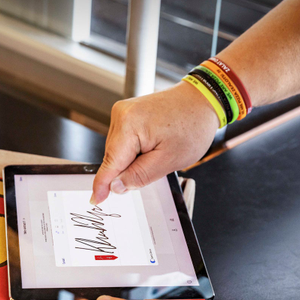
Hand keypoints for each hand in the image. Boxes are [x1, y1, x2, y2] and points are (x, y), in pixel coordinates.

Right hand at [91, 82, 219, 204]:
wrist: (202, 100)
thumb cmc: (192, 125)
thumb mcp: (169, 160)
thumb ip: (140, 176)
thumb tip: (116, 186)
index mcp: (129, 125)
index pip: (110, 163)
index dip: (103, 184)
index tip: (97, 200)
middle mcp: (121, 114)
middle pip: (114, 157)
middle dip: (129, 169)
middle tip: (156, 164)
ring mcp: (123, 112)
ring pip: (119, 151)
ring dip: (133, 159)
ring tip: (159, 150)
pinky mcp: (128, 113)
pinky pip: (124, 141)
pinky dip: (135, 150)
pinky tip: (154, 145)